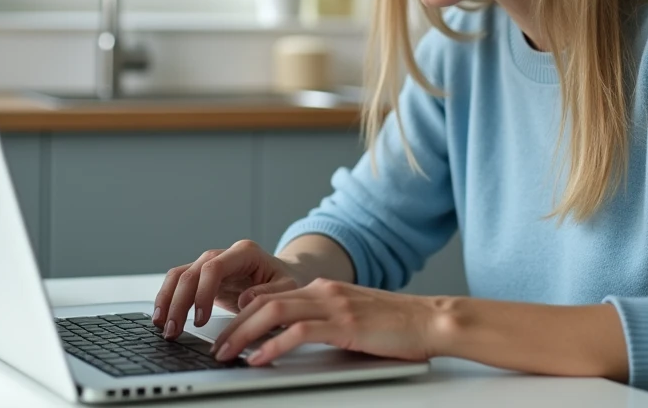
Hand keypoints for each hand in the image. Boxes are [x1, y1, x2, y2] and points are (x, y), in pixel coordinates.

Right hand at [153, 239, 303, 339]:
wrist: (280, 275)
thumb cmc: (283, 281)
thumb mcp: (286, 288)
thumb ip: (269, 293)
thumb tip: (245, 299)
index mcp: (245, 252)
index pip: (215, 267)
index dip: (203, 293)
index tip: (201, 319)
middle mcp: (223, 254)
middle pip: (192, 272)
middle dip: (179, 302)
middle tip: (174, 330)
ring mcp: (209, 263)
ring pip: (179, 275)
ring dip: (167, 300)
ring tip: (162, 326)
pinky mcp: (202, 276)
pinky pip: (178, 283)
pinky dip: (167, 298)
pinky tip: (162, 317)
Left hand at [208, 278, 441, 366]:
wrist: (431, 320)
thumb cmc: (396, 324)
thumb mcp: (352, 315)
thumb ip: (325, 318)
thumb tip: (294, 336)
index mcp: (323, 288)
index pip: (270, 294)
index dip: (242, 312)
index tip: (225, 331)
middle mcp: (323, 290)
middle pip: (263, 302)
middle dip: (234, 325)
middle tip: (216, 347)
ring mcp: (333, 305)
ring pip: (274, 312)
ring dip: (244, 334)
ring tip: (227, 354)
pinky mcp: (344, 324)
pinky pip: (298, 332)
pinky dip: (273, 346)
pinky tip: (260, 359)